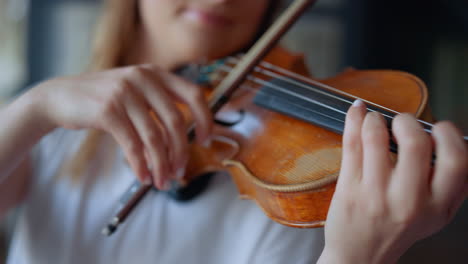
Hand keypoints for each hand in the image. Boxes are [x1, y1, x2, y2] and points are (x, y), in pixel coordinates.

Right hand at [29, 65, 211, 188]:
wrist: (60, 97)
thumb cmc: (105, 100)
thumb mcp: (136, 93)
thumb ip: (159, 108)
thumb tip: (183, 145)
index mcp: (156, 74)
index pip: (194, 95)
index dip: (205, 120)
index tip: (205, 141)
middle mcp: (143, 78)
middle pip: (175, 122)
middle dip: (181, 152)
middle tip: (179, 172)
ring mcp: (125, 93)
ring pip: (154, 137)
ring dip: (161, 165)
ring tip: (162, 182)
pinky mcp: (108, 110)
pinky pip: (132, 145)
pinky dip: (140, 165)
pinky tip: (143, 177)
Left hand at [318, 100, 467, 263]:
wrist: (359, 256)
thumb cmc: (396, 231)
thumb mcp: (434, 216)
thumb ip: (449, 186)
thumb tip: (453, 142)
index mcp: (438, 206)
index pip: (456, 160)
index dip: (448, 135)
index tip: (438, 128)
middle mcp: (408, 200)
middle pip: (415, 142)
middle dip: (408, 121)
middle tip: (402, 122)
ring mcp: (375, 194)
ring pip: (376, 138)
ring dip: (375, 119)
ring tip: (375, 119)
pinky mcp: (349, 189)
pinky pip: (351, 144)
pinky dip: (354, 120)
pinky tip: (357, 112)